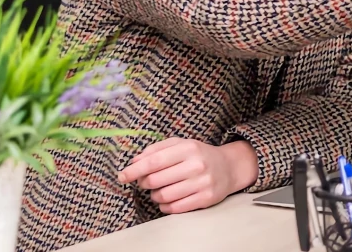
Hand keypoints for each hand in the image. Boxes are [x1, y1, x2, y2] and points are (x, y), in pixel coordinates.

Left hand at [118, 138, 258, 213]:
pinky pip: (175, 208)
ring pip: (163, 196)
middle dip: (144, 183)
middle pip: (155, 180)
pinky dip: (165, 206)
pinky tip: (169, 199)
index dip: (134, 170)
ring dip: (155, 195)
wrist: (229, 167)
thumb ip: (156, 149)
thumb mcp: (180, 144)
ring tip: (160, 190)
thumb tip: (134, 162)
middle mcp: (196, 165)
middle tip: (146, 182)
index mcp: (188, 148)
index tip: (122, 176)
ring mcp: (203, 182)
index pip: (154, 161)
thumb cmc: (198, 155)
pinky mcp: (206, 198)